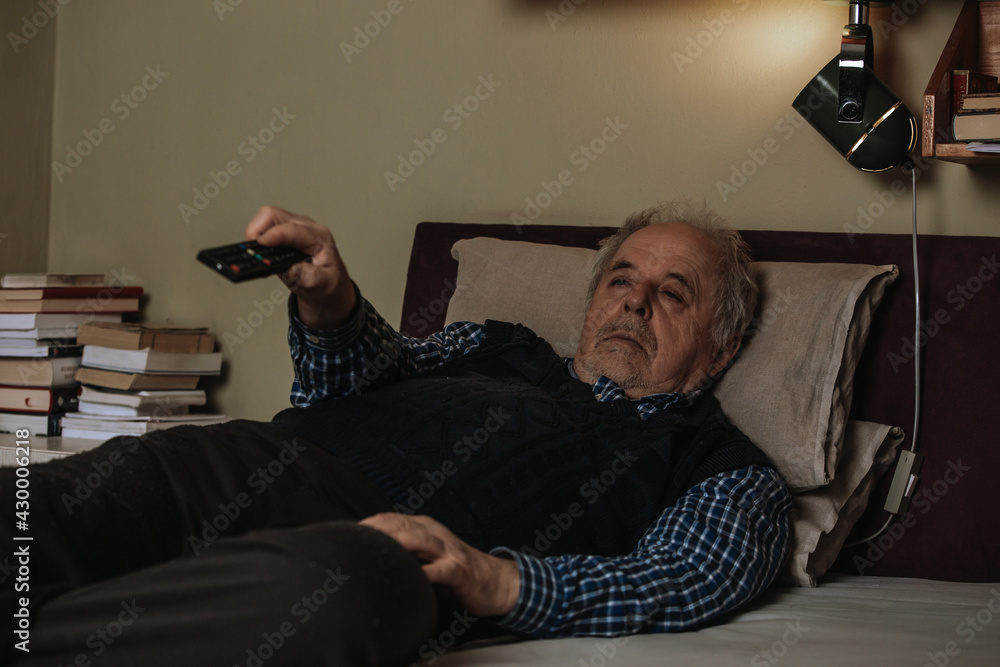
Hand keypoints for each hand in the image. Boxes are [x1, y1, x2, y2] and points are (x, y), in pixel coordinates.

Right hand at [244, 205, 356, 329]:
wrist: (329, 287)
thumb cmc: (329, 283)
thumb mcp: (325, 284)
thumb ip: (311, 277)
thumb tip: (293, 270)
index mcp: (319, 237)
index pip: (292, 229)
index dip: (274, 235)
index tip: (260, 244)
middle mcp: (305, 228)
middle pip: (273, 215)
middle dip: (258, 230)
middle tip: (253, 252)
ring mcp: (293, 228)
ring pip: (265, 219)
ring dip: (256, 235)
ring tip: (258, 257)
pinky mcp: (283, 233)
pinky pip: (264, 228)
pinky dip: (257, 241)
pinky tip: (261, 257)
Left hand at [359, 513, 519, 617]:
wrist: (494, 581)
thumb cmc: (456, 570)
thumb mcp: (429, 554)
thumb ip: (406, 551)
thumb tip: (373, 554)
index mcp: (426, 529)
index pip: (393, 520)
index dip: (371, 523)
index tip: (349, 531)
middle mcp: (436, 534)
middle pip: (402, 527)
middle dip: (377, 530)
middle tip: (354, 537)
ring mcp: (448, 551)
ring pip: (419, 541)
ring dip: (397, 543)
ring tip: (377, 548)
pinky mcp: (459, 571)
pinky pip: (441, 570)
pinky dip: (426, 572)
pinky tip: (413, 576)